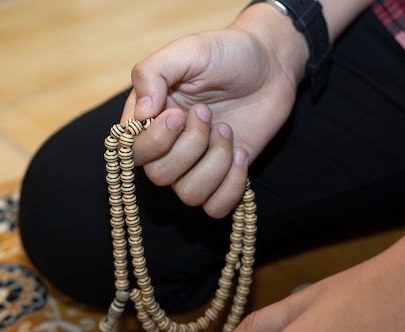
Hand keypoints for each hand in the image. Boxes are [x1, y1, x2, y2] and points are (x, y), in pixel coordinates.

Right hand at [121, 5, 307, 217]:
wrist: (271, 64)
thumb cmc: (226, 53)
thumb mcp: (187, 50)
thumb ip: (152, 73)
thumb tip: (141, 114)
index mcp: (150, 119)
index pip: (133, 152)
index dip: (155, 141)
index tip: (178, 114)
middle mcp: (168, 147)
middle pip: (159, 176)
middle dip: (190, 147)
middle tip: (208, 113)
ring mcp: (195, 166)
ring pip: (189, 195)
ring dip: (214, 163)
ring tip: (227, 130)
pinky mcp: (223, 178)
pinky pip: (216, 207)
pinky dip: (231, 186)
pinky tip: (241, 154)